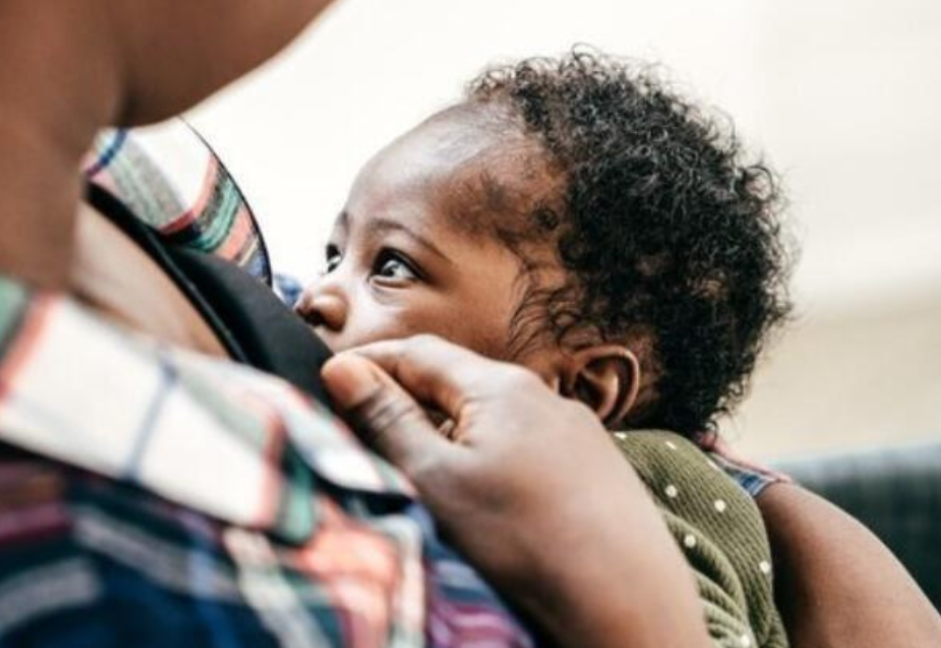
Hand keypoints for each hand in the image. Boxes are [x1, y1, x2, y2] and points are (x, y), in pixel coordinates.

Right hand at [322, 335, 709, 647]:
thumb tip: (342, 368)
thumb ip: (387, 419)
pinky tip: (484, 498)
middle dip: (406, 400)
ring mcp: (577, 433)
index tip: (329, 379)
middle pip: (456, 383)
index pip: (417, 352)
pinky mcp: (596, 471)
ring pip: (493, 420)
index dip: (369, 363)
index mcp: (499, 386)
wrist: (628, 604)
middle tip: (360, 428)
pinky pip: (527, 449)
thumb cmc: (524, 539)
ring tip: (417, 470)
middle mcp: (543, 396)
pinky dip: (489, 460)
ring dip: (449, 433)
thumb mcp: (435, 479)